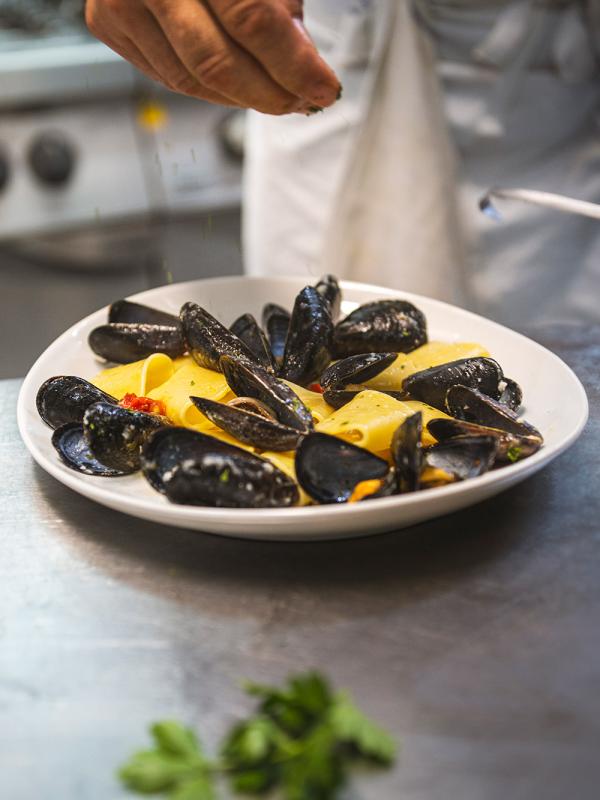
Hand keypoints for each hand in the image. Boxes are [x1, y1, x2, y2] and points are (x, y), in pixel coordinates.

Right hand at [85, 0, 340, 113]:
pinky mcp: (106, 20)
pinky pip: (168, 76)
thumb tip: (305, 67)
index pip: (251, 20)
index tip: (324, 89)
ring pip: (189, 79)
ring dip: (241, 97)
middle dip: (269, 94)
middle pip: (216, 61)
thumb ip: (281, 3)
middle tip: (302, 102)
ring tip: (277, 94)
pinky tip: (237, 83)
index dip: (293, 64)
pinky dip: (209, 88)